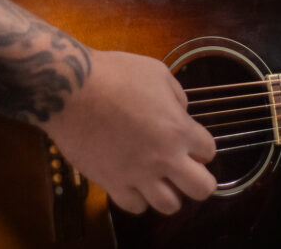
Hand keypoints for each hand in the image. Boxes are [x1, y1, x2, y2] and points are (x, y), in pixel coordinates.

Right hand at [38, 49, 216, 214]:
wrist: (71, 89)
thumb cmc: (115, 74)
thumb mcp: (157, 72)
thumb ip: (176, 97)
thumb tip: (179, 111)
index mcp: (179, 129)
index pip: (209, 151)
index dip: (200, 146)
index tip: (190, 142)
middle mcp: (165, 157)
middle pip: (201, 188)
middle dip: (199, 180)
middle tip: (185, 169)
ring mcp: (138, 175)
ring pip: (170, 205)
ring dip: (169, 192)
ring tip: (159, 178)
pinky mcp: (112, 184)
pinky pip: (135, 206)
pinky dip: (138, 197)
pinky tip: (133, 182)